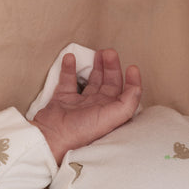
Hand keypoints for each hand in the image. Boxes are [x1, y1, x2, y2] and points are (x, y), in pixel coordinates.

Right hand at [31, 48, 141, 163]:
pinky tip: (71, 58)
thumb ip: (127, 104)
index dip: (131, 82)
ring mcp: (79, 104)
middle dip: (111, 67)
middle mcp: (96, 108)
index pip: (125, 95)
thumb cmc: (81, 130)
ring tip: (97, 53)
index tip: (131, 68)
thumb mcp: (111, 118)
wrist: (52, 136)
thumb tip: (136, 87)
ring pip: (91, 81)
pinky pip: (67, 80)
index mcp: (109, 113)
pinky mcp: (62, 99)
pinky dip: (69, 67)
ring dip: (96, 66)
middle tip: (109, 53)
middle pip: (109, 84)